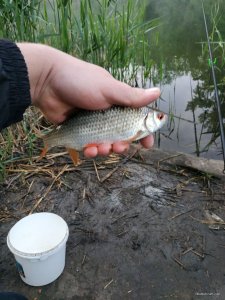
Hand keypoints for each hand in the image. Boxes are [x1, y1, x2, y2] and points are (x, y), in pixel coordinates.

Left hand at [17, 43, 159, 156]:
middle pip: (120, 136)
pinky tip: (88, 150)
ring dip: (106, 149)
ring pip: (105, 143)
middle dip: (121, 145)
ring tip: (101, 149)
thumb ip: (131, 96)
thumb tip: (158, 92)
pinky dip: (90, 150)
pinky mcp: (78, 131)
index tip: (147, 145)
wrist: (46, 82)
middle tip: (118, 147)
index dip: (142, 133)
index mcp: (117, 102)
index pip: (135, 119)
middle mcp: (106, 114)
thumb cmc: (80, 81)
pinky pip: (88, 145)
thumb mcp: (108, 89)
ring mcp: (92, 123)